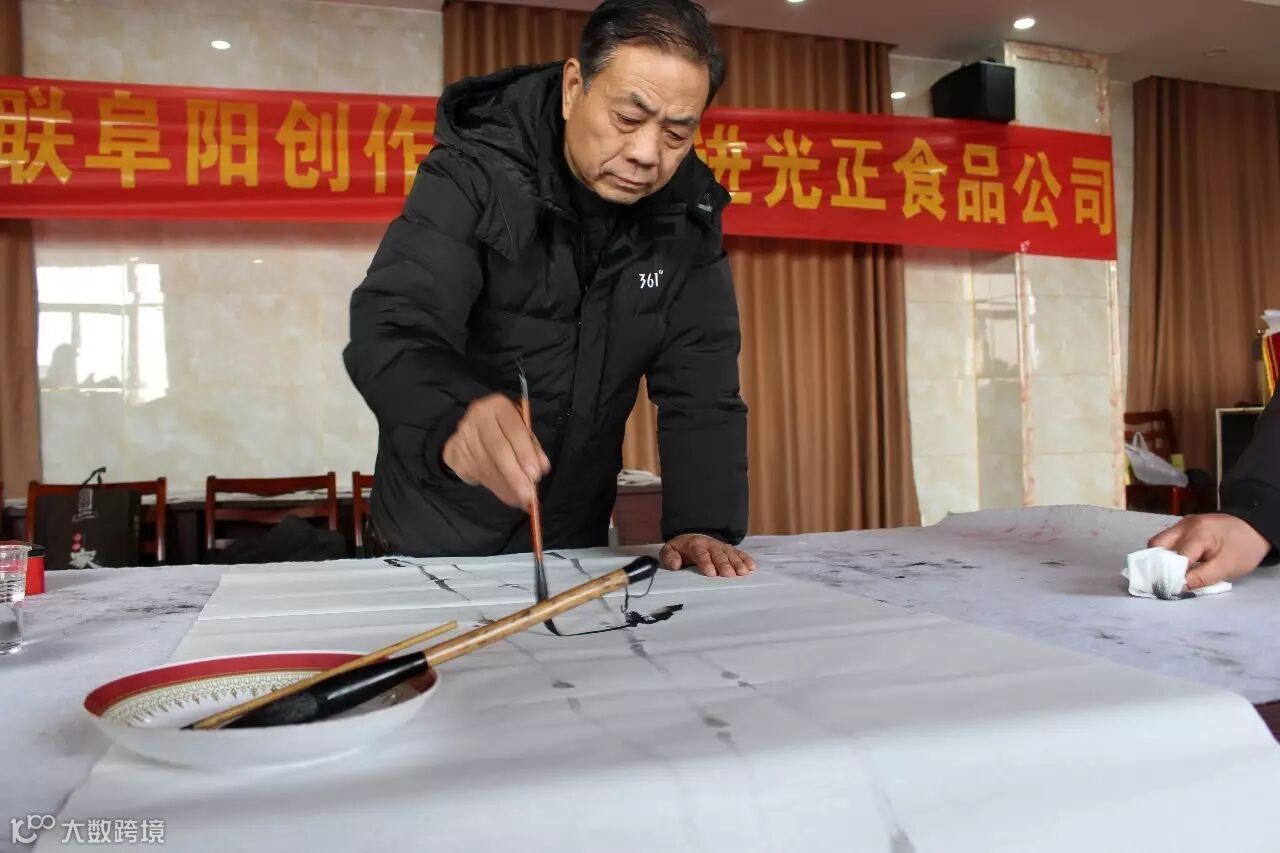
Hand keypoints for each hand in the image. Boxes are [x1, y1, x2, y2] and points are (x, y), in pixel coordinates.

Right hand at [441, 394, 549, 508]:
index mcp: (499, 406)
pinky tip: (507, 494)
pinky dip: (495, 488)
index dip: (526, 453)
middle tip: (528, 495)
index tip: (536, 474)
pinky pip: (477, 474)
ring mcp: (463, 434)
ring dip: (506, 486)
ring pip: (487, 466)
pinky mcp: (454, 451)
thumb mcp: (521, 432)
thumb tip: (542, 469)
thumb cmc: (504, 430)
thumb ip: (532, 448)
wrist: (470, 431)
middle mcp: (478, 417)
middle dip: (515, 475)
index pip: (514, 430)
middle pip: (498, 449)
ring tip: (521, 499)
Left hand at [659, 534, 756, 577]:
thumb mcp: (669, 550)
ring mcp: (722, 547)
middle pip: (718, 554)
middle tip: (729, 574)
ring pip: (730, 554)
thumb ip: (669, 557)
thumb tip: (675, 564)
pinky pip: (739, 554)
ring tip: (743, 572)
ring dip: (737, 563)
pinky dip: (746, 559)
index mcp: (695, 545)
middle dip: (724, 564)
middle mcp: (711, 545)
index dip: (706, 562)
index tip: (711, 573)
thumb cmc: (680, 549)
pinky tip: (752, 567)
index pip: (701, 553)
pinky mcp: (730, 550)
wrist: (691, 537)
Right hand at [1149, 513, 1270, 590]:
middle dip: (1159, 564)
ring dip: (1162, 557)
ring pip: (1160, 541)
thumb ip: (1201, 578)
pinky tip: (1179, 561)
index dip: (1171, 575)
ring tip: (1172, 571)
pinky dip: (1169, 550)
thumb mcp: (1227, 568)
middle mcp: (1184, 525)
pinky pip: (1169, 538)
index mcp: (1197, 534)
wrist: (1255, 528)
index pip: (1174, 558)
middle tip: (1167, 579)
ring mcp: (1183, 522)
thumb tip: (1177, 587)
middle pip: (1158, 545)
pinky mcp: (1185, 524)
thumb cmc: (1244, 549)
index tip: (1171, 589)